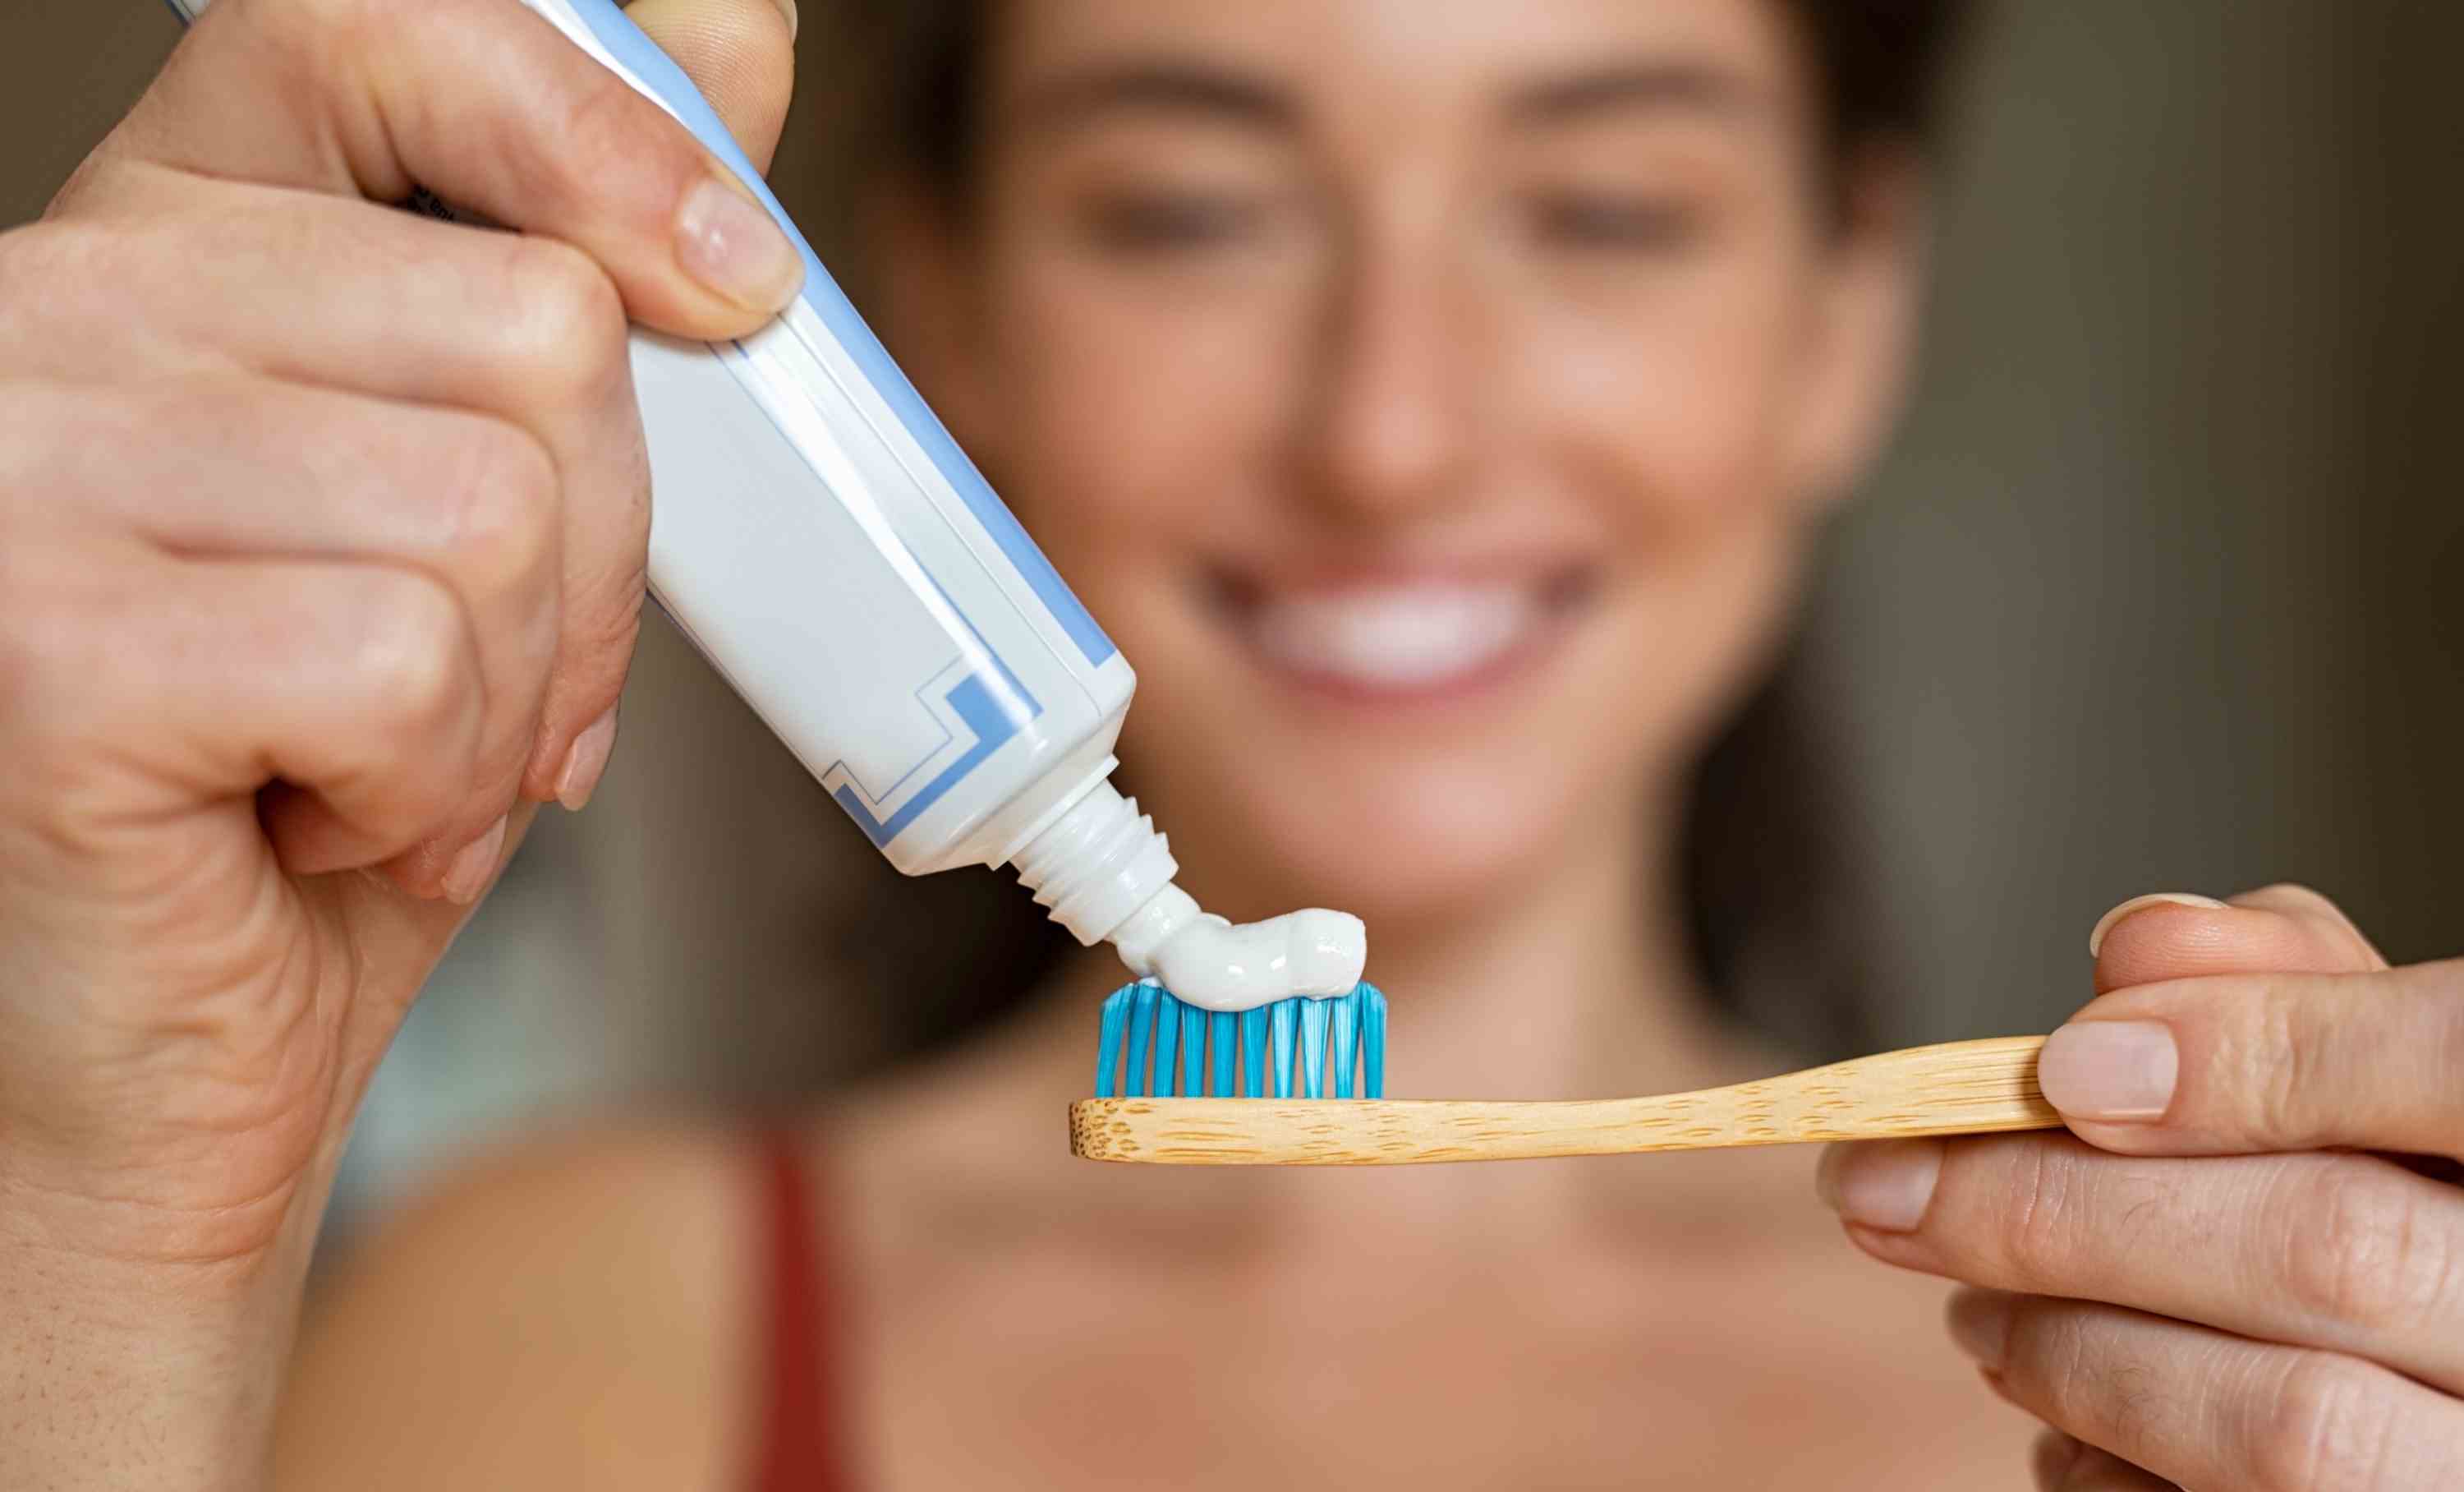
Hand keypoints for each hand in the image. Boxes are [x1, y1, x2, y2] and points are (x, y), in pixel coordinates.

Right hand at [0, 0, 795, 1481]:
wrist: (140, 1078)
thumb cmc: (304, 804)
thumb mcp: (464, 518)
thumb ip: (553, 280)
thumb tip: (735, 35)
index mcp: (163, 246)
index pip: (382, 38)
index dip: (594, 138)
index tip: (729, 288)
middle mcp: (55, 309)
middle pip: (534, 329)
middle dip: (591, 559)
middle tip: (485, 685)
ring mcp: (22, 463)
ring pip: (497, 503)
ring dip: (512, 692)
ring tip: (388, 768)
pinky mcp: (45, 635)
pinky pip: (410, 654)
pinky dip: (432, 783)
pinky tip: (320, 826)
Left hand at [1816, 885, 2463, 1488]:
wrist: (2433, 1383)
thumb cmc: (2407, 1211)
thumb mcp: (2382, 1084)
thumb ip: (2289, 996)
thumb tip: (2136, 947)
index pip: (2456, 1063)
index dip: (2254, 1054)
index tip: (2062, 1069)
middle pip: (2328, 1248)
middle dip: (2065, 1210)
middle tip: (1890, 1189)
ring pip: (2287, 1421)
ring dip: (2073, 1351)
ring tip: (1975, 1312)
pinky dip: (2106, 1468)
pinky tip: (2064, 1426)